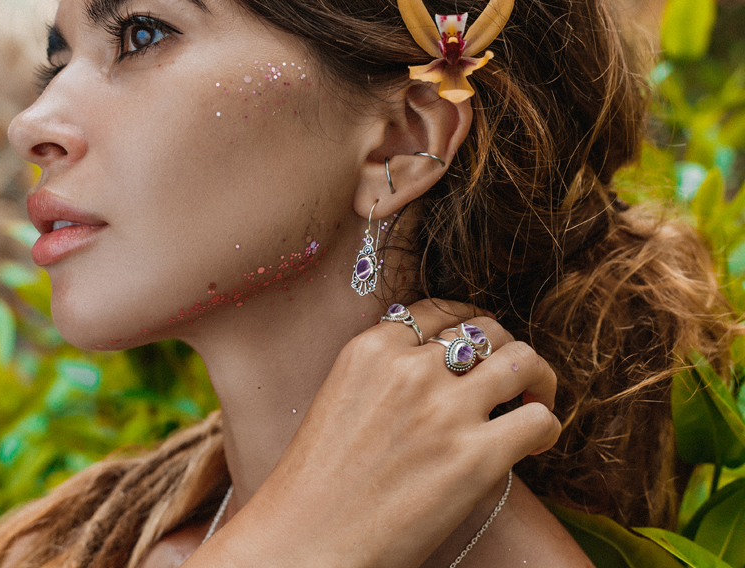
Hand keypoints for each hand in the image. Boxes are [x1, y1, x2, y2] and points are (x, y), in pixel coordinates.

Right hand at [190, 299, 559, 567]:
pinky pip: (538, 420)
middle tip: (510, 376)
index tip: (478, 345)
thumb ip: (385, 372)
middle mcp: (411, 369)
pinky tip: (535, 442)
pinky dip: (546, 427)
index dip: (468, 322)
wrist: (305, 541)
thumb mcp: (340, 397)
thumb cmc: (316, 482)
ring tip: (533, 399)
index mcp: (372, 350)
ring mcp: (445, 411)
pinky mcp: (474, 458)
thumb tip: (438, 367)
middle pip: (486, 329)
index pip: (439, 310)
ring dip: (537, 378)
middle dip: (504, 348)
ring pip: (522, 361)